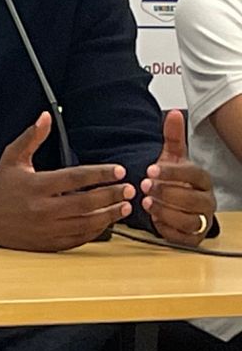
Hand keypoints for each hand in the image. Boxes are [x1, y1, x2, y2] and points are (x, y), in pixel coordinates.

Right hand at [0, 112, 134, 251]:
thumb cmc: (1, 184)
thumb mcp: (12, 157)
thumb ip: (31, 137)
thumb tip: (45, 117)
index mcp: (36, 185)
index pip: (75, 178)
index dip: (100, 173)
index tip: (119, 170)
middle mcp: (43, 209)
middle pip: (86, 202)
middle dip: (112, 195)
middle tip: (129, 189)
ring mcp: (47, 229)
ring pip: (87, 223)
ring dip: (109, 215)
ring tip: (125, 206)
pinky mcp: (49, 243)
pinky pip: (79, 238)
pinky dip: (96, 230)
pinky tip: (106, 221)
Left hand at [140, 109, 214, 245]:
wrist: (172, 202)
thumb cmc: (173, 179)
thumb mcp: (171, 157)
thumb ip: (172, 137)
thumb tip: (173, 114)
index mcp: (202, 180)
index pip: (194, 174)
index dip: (172, 172)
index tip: (150, 169)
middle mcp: (206, 201)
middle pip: (193, 200)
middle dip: (166, 193)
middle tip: (145, 186)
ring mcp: (201, 220)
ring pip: (189, 220)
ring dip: (165, 211)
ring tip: (146, 202)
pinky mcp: (192, 237)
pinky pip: (182, 237)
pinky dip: (167, 229)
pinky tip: (154, 220)